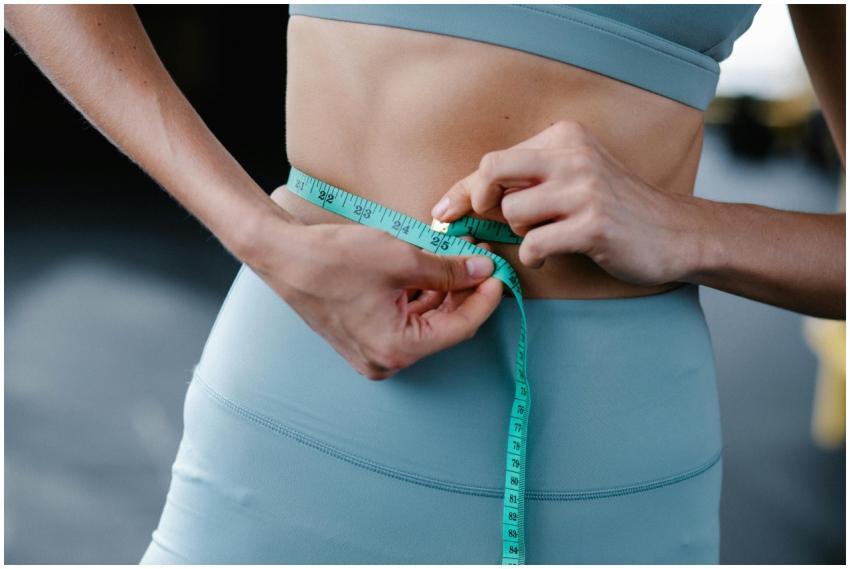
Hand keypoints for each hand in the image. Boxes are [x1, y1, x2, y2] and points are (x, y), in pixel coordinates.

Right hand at [246, 211, 502, 379]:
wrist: (283, 255)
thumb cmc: (334, 259)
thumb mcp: (402, 259)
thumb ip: (448, 269)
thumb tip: (482, 270)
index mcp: (397, 349)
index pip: (460, 328)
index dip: (484, 299)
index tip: (498, 274)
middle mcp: (386, 360)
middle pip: (444, 327)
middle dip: (464, 293)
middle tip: (480, 261)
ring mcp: (373, 351)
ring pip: (425, 323)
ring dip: (443, 292)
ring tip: (456, 258)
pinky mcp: (364, 337)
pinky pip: (404, 321)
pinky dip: (420, 297)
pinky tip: (430, 269)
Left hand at [430, 120, 695, 285]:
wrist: (675, 232)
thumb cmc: (614, 208)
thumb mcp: (574, 177)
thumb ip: (528, 180)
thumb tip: (462, 200)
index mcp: (564, 137)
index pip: (496, 160)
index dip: (463, 189)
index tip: (443, 212)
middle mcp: (574, 155)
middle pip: (493, 171)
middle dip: (477, 200)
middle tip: (485, 220)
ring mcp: (585, 189)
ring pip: (512, 213)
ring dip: (521, 232)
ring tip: (546, 235)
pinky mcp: (593, 224)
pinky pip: (535, 244)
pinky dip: (535, 256)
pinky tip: (551, 255)